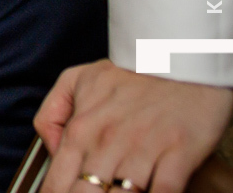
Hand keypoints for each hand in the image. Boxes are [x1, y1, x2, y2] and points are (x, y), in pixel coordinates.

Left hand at [37, 60, 232, 192]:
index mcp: (81, 129)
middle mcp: (108, 142)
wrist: (181, 53)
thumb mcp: (77, 80)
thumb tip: (51, 151)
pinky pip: (164, 191)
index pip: (58, 182)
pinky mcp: (180, 154)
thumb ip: (52, 114)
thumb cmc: (131, 71)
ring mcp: (144, 149)